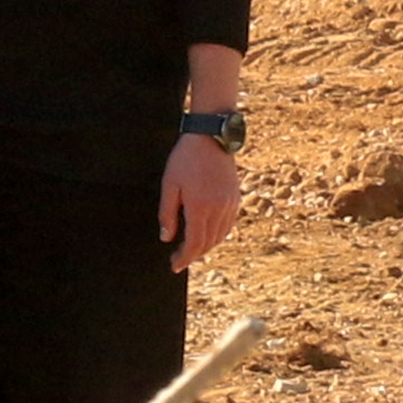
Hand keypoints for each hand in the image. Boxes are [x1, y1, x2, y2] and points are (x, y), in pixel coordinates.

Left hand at [159, 133, 240, 267]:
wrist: (211, 136)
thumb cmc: (185, 159)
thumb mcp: (169, 184)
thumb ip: (167, 213)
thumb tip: (166, 239)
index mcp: (200, 207)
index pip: (194, 244)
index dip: (184, 258)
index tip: (174, 265)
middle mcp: (218, 209)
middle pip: (208, 243)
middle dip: (193, 254)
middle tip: (179, 258)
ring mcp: (230, 204)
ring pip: (220, 236)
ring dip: (206, 246)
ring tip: (190, 248)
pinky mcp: (235, 198)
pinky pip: (228, 225)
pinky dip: (217, 234)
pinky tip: (206, 233)